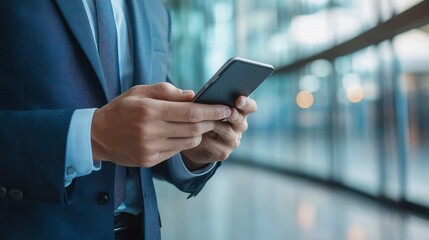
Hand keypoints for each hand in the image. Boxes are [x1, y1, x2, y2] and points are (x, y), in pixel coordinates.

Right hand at [91, 83, 230, 167]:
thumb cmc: (121, 109)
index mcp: (149, 110)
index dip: (212, 110)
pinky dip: (185, 142)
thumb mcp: (139, 91)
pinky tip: (186, 134)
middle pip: (194, 129)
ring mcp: (150, 148)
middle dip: (211, 121)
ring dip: (200, 133)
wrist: (97, 136)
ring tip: (205, 124)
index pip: (190, 112)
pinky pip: (176, 152)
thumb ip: (166, 91)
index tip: (226, 108)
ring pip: (188, 142)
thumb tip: (192, 95)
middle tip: (221, 115)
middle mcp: (151, 131)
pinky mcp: (149, 160)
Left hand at [181, 96, 256, 169]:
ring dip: (216, 125)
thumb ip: (210, 102)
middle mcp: (239, 126)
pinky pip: (214, 144)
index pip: (250, 107)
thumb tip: (203, 95)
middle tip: (229, 111)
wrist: (196, 143)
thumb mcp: (207, 109)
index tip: (239, 100)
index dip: (247, 103)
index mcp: (239, 112)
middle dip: (234, 115)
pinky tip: (196, 133)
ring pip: (227, 132)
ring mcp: (233, 141)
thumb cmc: (203, 120)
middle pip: (241, 120)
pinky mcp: (223, 152)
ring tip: (206, 119)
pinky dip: (204, 138)